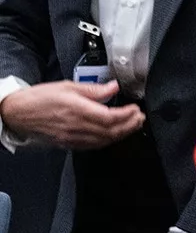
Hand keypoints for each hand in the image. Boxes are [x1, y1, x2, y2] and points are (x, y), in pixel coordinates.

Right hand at [0, 81, 142, 148]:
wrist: (18, 113)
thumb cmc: (39, 98)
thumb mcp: (67, 86)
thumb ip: (94, 89)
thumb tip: (114, 87)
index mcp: (76, 110)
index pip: (109, 117)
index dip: (127, 115)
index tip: (136, 109)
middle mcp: (76, 126)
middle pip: (110, 131)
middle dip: (130, 125)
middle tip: (140, 118)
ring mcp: (72, 137)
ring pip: (104, 140)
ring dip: (122, 134)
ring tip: (133, 125)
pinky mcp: (69, 144)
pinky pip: (93, 146)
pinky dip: (108, 141)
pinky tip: (115, 135)